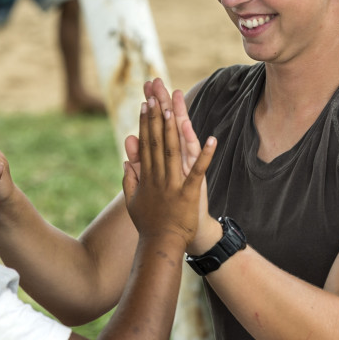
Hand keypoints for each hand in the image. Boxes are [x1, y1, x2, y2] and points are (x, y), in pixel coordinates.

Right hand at [122, 95, 215, 247]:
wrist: (162, 245)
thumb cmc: (149, 224)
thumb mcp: (132, 201)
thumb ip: (129, 179)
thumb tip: (126, 160)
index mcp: (145, 176)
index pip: (145, 143)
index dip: (145, 122)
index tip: (145, 103)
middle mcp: (157, 176)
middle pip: (156, 141)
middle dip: (156, 117)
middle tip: (155, 95)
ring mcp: (173, 184)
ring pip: (172, 151)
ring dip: (172, 129)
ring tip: (172, 109)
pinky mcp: (188, 193)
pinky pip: (198, 171)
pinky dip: (205, 156)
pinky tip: (212, 139)